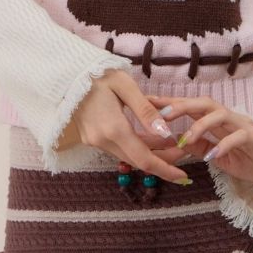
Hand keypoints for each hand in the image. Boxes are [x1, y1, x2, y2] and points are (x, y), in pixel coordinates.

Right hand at [54, 68, 191, 183]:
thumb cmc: (99, 75)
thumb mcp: (126, 86)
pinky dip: (136, 146)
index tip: (183, 177)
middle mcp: (102, 140)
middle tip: (183, 151)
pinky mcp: (91, 138)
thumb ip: (146, 111)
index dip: (165, 169)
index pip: (143, 159)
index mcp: (113, 128)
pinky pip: (118, 148)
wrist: (68, 74)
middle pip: (137, 160)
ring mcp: (95, 141)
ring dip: (150, 152)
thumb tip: (166, 133)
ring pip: (128, 155)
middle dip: (162, 160)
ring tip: (171, 142)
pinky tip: (150, 138)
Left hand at [146, 94, 252, 188]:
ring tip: (185, 139)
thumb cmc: (246, 158)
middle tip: (161, 114)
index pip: (191, 107)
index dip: (170, 103)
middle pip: (203, 103)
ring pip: (220, 114)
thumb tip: (171, 144)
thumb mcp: (215, 155)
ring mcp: (242, 126)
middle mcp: (228, 118)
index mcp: (217, 121)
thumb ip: (197, 147)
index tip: (147, 102)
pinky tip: (212, 157)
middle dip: (182, 106)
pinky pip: (238, 137)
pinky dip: (224, 145)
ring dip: (200, 125)